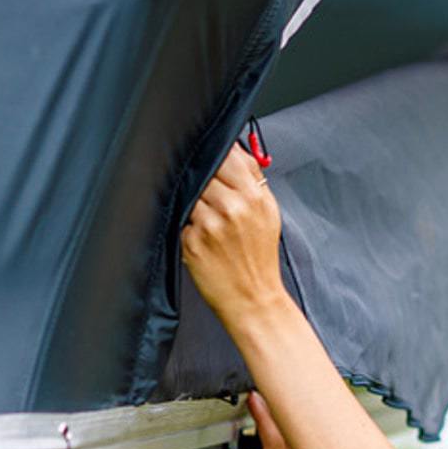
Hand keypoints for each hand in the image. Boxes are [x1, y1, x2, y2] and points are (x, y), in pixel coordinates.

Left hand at [180, 143, 287, 326]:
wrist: (254, 299)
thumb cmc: (259, 256)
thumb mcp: (268, 212)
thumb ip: (252, 178)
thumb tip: (235, 149)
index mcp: (254, 196)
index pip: (227, 156)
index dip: (216, 157)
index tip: (213, 163)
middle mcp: (232, 207)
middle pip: (203, 171)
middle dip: (202, 179)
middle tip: (207, 196)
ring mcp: (210, 224)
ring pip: (188, 194)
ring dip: (191, 201)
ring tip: (204, 218)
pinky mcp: (192, 242)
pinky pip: (180, 219)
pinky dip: (185, 224)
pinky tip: (198, 236)